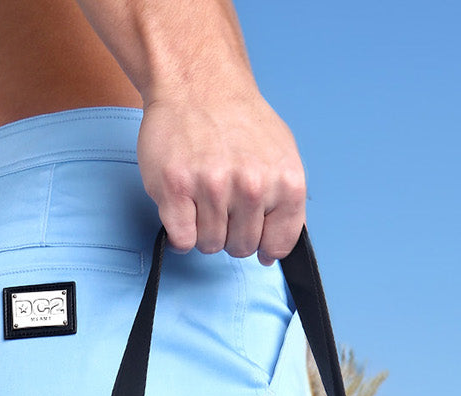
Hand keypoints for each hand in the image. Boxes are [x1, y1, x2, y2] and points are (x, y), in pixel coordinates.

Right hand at [136, 89, 306, 264]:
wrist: (198, 81)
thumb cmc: (237, 118)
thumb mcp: (282, 154)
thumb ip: (285, 203)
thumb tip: (275, 249)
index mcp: (284, 181)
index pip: (278, 245)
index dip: (263, 242)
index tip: (253, 228)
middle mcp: (251, 186)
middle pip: (241, 248)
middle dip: (230, 232)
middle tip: (222, 200)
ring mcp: (212, 187)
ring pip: (209, 245)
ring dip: (203, 229)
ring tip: (202, 195)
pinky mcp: (175, 188)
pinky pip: (182, 239)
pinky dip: (180, 230)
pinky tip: (184, 204)